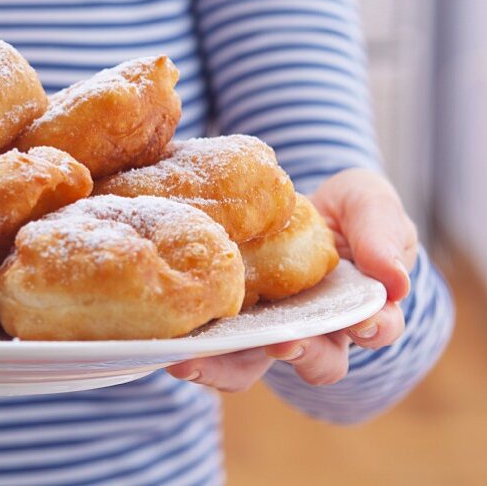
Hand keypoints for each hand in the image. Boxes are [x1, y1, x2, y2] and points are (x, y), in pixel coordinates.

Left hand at [167, 168, 416, 391]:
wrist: (288, 199)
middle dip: (303, 354)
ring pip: (256, 367)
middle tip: (284, 343)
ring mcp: (270, 331)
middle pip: (318, 360)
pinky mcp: (231, 326)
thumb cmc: (344, 209)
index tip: (363, 322)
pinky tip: (174, 355)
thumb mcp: (369, 205)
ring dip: (230, 369)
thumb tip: (395, 279)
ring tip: (201, 362)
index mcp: (363, 306)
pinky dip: (197, 358)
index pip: (377, 327)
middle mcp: (318, 331)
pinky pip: (217, 353)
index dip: (373, 328)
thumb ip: (382, 234)